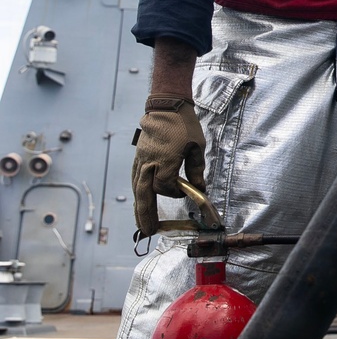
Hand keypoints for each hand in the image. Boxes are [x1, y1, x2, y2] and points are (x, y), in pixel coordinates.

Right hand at [131, 97, 205, 237]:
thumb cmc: (184, 125)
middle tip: (148, 232)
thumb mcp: (197, 146)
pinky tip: (140, 203)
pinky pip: (135, 180)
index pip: (166, 186)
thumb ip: (197, 170)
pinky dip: (137, 194)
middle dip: (146, 214)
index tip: (186, 192)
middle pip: (144, 193)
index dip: (176, 193)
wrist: (166, 106)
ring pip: (136, 189)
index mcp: (165, 159)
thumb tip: (200, 189)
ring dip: (139, 208)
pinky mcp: (138, 158)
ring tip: (141, 225)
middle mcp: (149, 162)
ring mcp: (141, 160)